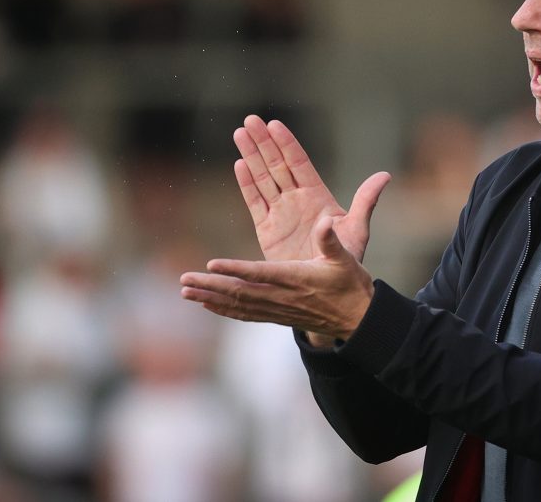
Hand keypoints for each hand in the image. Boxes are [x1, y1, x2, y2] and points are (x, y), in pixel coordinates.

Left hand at [180, 217, 373, 341]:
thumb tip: (325, 222)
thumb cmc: (351, 284)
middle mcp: (282, 296)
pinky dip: (223, 309)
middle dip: (210, 285)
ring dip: (210, 297)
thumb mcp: (345, 258)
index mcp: (296, 278)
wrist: (357, 318)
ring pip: (237, 304)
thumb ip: (331, 240)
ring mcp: (277, 309)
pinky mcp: (276, 316)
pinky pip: (245, 314)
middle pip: (240, 291)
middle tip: (183, 280)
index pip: (260, 274)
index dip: (236, 269)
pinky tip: (206, 305)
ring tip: (185, 291)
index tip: (212, 263)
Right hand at [233, 115, 390, 262]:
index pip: (299, 164)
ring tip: (240, 132)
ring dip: (251, 156)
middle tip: (251, 119)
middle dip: (264, 142)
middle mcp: (297, 200)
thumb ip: (366, 201)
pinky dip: (247, 184)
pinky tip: (240, 164)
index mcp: (318, 196)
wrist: (328, 287)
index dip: (288, 144)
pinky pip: (255, 202)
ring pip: (263, 179)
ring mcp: (281, 213)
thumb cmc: (346, 259)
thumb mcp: (357, 228)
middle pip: (277, 165)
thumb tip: (385, 175)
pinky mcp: (267, 230)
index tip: (275, 124)